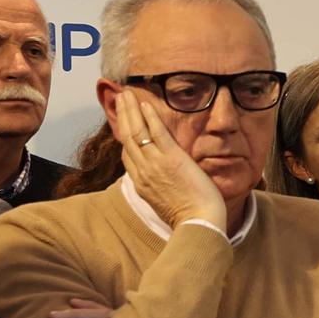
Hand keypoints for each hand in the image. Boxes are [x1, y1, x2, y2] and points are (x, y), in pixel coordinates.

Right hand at [109, 87, 226, 232]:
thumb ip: (157, 187)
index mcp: (140, 183)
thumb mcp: (163, 202)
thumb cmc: (188, 217)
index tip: (123, 121)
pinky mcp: (172, 158)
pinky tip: (146, 104)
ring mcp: (155, 164)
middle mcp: (142, 171)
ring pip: (137, 131)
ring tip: (127, 93)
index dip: (124, 135)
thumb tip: (160, 180)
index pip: (127, 154)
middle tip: (120, 97)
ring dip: (131, 110)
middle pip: (127, 138)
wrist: (198, 224)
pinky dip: (150, 117)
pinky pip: (157, 133)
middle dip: (122, 115)